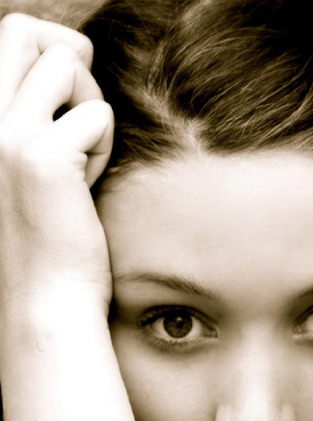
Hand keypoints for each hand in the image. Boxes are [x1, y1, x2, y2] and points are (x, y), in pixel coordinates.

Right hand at [0, 13, 113, 313]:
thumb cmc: (49, 236)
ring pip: (66, 66)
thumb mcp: (32, 164)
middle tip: (85, 112)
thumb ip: (38, 115)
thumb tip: (73, 61)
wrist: (48, 298)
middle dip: (69, 58)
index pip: (8, 37)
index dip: (49, 47)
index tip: (74, 90)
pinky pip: (96, 115)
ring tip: (85, 158)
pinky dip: (104, 145)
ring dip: (90, 108)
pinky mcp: (43, 159)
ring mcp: (7, 137)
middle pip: (25, 31)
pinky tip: (90, 183)